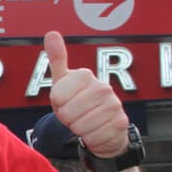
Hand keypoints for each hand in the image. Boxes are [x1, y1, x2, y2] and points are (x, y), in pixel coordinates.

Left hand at [45, 30, 129, 157]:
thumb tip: (51, 33)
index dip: (58, 104)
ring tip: (85, 121)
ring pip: (80, 126)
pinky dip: (90, 138)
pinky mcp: (120, 123)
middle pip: (67, 113)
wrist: (103, 127)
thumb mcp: (63, 83)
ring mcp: (114, 105)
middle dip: (67, 118)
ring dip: (78, 129)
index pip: (57, 96)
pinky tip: (96, 130)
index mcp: (85, 76)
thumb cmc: (78, 103)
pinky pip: (92, 137)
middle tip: (76, 114)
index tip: (66, 101)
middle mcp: (103, 87)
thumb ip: (57, 59)